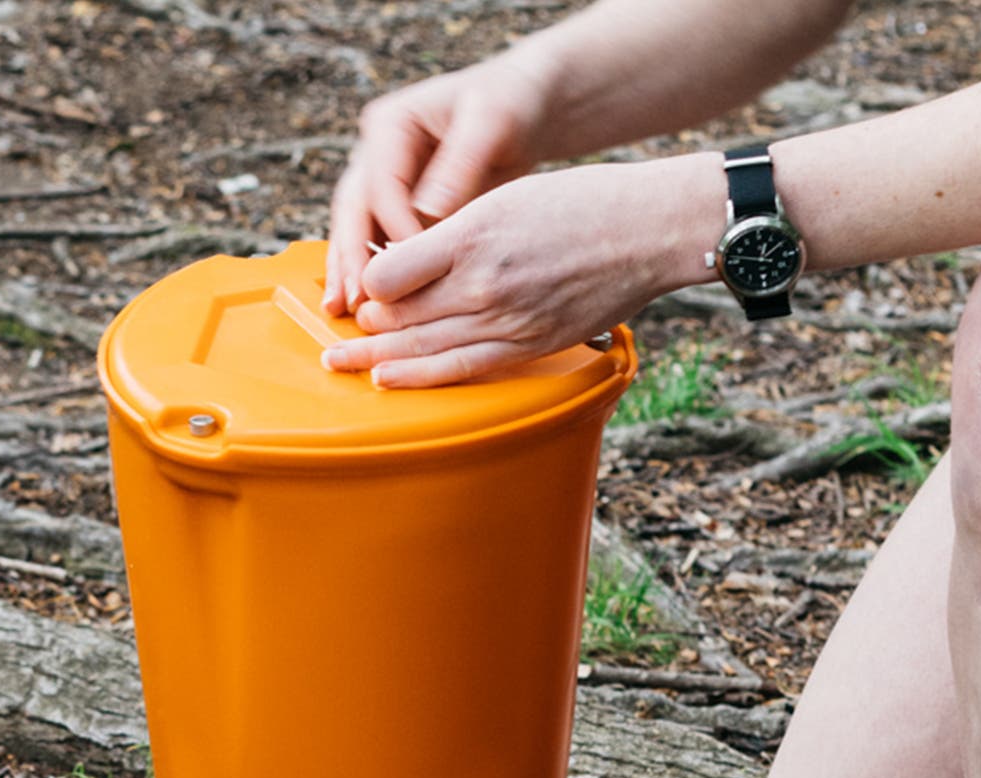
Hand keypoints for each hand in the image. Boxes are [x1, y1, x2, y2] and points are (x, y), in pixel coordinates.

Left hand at [323, 157, 713, 388]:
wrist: (647, 231)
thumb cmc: (580, 204)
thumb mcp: (504, 196)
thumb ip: (451, 232)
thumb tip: (404, 259)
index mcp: (472, 235)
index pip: (388, 274)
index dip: (367, 282)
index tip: (361, 283)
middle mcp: (483, 283)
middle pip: (398, 316)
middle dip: (362, 327)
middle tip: (333, 337)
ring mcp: (506, 320)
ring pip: (421, 348)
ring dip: (374, 359)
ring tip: (339, 365)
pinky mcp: (529, 345)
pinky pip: (462, 368)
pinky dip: (418, 376)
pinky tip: (388, 378)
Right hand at [324, 54, 554, 317]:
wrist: (524, 107)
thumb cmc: (510, 104)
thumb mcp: (490, 124)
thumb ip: (458, 166)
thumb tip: (427, 213)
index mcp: (390, 125)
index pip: (380, 185)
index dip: (394, 228)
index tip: (415, 263)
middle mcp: (377, 153)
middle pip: (352, 210)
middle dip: (350, 256)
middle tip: (354, 299)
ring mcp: (384, 180)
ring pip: (355, 229)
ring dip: (349, 269)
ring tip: (342, 310)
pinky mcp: (400, 205)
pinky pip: (379, 241)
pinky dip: (374, 272)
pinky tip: (368, 304)